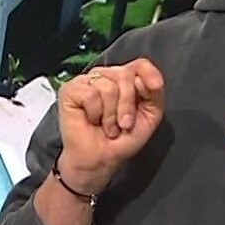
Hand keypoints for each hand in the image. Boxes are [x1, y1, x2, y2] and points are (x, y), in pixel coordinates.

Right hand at [55, 58, 165, 192]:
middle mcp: (105, 76)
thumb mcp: (149, 116)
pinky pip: (90, 94)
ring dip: (110, 114)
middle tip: (123, 124)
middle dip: (127, 104)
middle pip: (125, 74)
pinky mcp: (70, 90)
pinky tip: (91, 120)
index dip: (149, 74)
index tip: (154, 87)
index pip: (139, 64)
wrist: (101, 159)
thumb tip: (147, 79)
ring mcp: (86, 81)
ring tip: (107, 126)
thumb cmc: (122, 139)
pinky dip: (95, 113)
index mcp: (124, 79)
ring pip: (108, 86)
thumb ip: (154, 93)